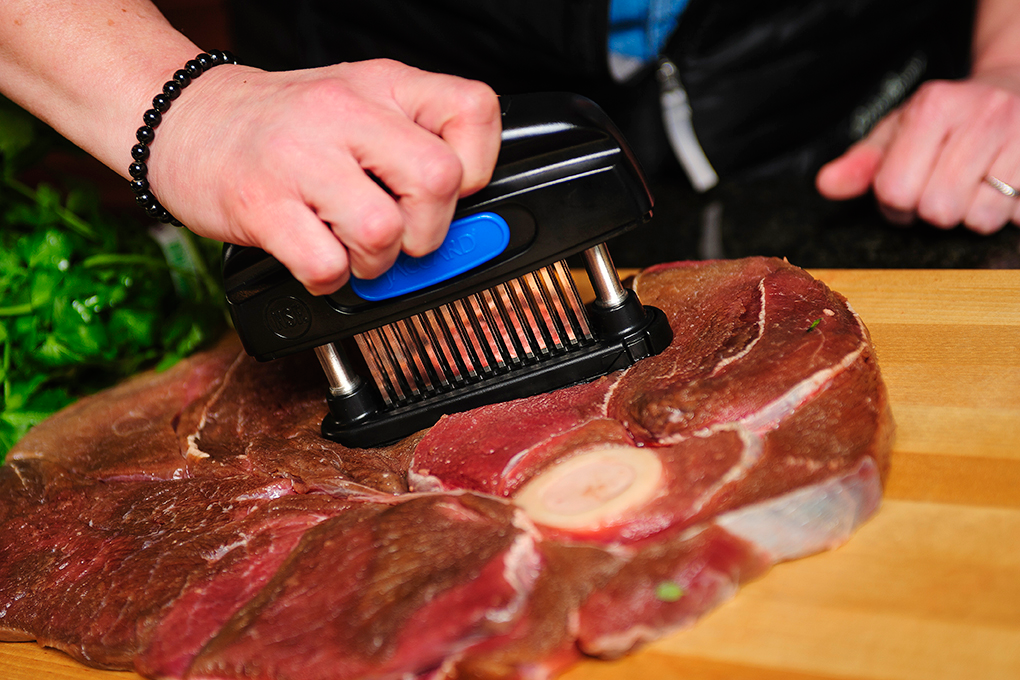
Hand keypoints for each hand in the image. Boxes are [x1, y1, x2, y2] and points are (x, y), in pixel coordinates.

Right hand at [146, 59, 501, 294]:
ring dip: (376, 262)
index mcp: (383, 85)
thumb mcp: (358, 106)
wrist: (185, 118)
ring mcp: (300, 157)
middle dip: (430, 230)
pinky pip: (326, 266)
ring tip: (351, 248)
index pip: (475, 110)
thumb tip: (465, 221)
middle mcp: (345, 112)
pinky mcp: (262, 204)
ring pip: (384, 232)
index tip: (448, 192)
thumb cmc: (281, 125)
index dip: (477, 166)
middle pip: (440, 181)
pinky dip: (329, 279)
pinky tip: (316, 256)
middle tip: (402, 235)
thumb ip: (413, 145)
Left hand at [816, 72, 1019, 233]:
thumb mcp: (897, 133)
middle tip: (940, 188)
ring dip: (971, 214)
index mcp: (933, 107)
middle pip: (937, 209)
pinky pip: (1016, 216)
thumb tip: (827, 185)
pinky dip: (1005, 212)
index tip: (904, 189)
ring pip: (980, 217)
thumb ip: (861, 163)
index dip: (893, 203)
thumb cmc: (946, 119)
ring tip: (973, 185)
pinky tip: (1000, 185)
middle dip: (932, 210)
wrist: (1014, 89)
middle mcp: (981, 115)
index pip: (895, 189)